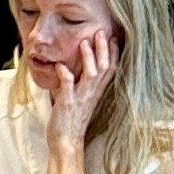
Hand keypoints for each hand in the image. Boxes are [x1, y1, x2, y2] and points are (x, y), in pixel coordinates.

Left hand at [42, 30, 117, 152]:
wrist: (66, 142)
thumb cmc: (71, 120)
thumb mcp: (80, 99)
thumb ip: (80, 84)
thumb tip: (72, 68)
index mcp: (96, 91)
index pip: (111, 69)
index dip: (113, 53)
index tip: (114, 36)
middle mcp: (92, 93)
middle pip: (104, 67)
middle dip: (103, 49)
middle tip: (101, 32)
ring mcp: (81, 97)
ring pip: (91, 74)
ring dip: (88, 58)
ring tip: (84, 42)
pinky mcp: (68, 103)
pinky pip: (68, 86)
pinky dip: (65, 75)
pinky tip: (60, 65)